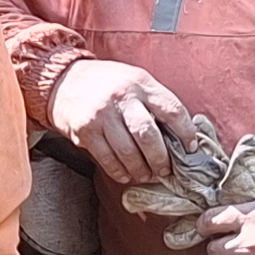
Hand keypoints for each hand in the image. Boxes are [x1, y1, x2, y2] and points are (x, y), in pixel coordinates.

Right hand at [48, 59, 193, 188]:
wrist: (64, 81)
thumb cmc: (107, 83)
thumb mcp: (134, 80)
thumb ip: (154, 102)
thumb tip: (178, 134)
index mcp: (140, 83)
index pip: (172, 110)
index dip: (186, 132)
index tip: (190, 147)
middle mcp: (121, 98)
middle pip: (148, 135)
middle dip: (161, 158)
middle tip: (166, 170)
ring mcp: (101, 116)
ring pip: (127, 152)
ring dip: (141, 169)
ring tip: (146, 174)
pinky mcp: (84, 131)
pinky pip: (107, 159)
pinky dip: (119, 172)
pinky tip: (126, 174)